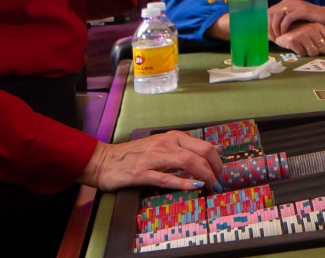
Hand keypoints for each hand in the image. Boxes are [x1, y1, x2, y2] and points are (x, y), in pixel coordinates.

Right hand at [78, 130, 223, 191]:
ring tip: (213, 187)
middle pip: (200, 153)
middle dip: (215, 169)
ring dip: (205, 175)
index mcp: (172, 137)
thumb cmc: (134, 155)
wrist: (103, 161)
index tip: (221, 173)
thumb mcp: (163, 146)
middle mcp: (165, 144)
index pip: (204, 145)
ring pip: (187, 162)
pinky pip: (167, 177)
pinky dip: (184, 182)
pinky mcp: (142, 173)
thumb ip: (188, 147)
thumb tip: (216, 148)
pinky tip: (195, 187)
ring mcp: (154, 158)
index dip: (217, 160)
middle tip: (219, 182)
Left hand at [269, 0, 324, 36]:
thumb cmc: (313, 20)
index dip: (266, 23)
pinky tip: (285, 33)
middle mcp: (290, 1)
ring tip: (277, 37)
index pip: (269, 11)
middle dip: (269, 26)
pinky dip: (284, 27)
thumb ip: (285, 20)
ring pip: (277, 15)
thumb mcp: (296, 19)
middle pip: (271, 12)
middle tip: (271, 37)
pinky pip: (287, 18)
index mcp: (287, 2)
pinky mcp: (302, 9)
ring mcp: (296, 4)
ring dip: (275, 27)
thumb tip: (272, 29)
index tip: (267, 34)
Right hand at [272, 21, 324, 56]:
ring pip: (314, 53)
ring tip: (304, 46)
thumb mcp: (315, 33)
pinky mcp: (293, 40)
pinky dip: (301, 53)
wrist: (281, 29)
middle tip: (312, 47)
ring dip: (309, 53)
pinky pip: (303, 54)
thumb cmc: (301, 32)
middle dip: (320, 52)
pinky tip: (297, 47)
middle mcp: (312, 28)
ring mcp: (302, 34)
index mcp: (319, 26)